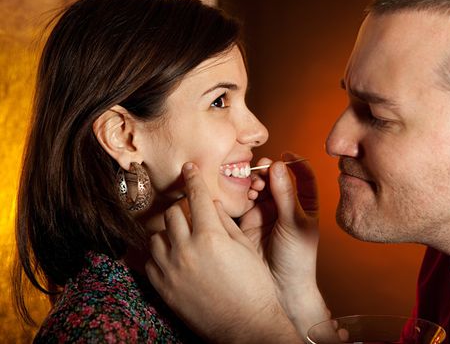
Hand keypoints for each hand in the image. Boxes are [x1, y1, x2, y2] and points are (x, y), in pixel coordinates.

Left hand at [146, 163, 301, 343]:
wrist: (246, 326)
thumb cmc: (253, 286)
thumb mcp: (245, 247)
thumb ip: (225, 222)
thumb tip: (212, 204)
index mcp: (211, 236)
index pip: (196, 196)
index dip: (193, 178)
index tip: (189, 168)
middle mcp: (186, 249)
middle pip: (172, 213)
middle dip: (182, 208)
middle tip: (191, 211)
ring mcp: (171, 269)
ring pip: (157, 234)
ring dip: (169, 231)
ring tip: (184, 237)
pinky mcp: (162, 286)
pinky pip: (151, 259)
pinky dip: (161, 253)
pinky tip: (175, 256)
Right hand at [240, 153, 330, 337]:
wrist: (281, 288)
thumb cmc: (297, 259)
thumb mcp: (294, 223)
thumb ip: (285, 195)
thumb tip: (277, 166)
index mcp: (305, 204)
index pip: (302, 176)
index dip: (294, 163)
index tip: (284, 155)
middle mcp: (286, 206)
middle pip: (277, 178)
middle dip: (269, 171)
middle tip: (261, 170)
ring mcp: (267, 212)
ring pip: (260, 187)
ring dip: (256, 182)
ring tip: (254, 186)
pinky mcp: (249, 221)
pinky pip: (245, 200)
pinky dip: (243, 194)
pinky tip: (245, 194)